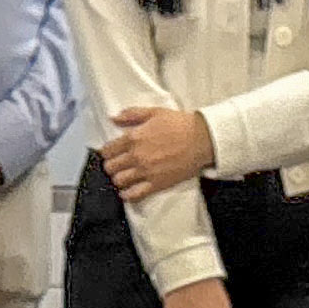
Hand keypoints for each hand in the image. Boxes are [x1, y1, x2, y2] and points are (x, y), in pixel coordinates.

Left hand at [98, 104, 216, 199]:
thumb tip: (113, 118)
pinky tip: (128, 192)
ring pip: (119, 181)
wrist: (201, 140)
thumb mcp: (154, 112)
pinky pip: (134, 194)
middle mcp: (136, 156)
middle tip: (118, 165)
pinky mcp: (156, 184)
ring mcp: (145, 172)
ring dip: (118, 179)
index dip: (107, 152)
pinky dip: (127, 195)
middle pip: (110, 167)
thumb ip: (131, 114)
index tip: (112, 153)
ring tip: (124, 177)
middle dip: (111, 166)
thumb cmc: (179, 124)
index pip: (107, 150)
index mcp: (133, 138)